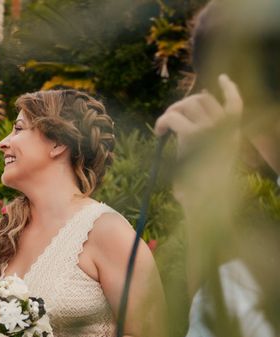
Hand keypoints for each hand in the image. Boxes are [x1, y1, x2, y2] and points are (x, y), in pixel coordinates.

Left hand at [154, 74, 243, 206]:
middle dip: (183, 104)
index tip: (221, 79)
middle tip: (170, 119)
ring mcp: (210, 129)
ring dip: (172, 111)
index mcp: (233, 135)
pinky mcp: (192, 135)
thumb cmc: (206, 189)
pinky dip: (163, 120)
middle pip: (202, 99)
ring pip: (186, 104)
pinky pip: (173, 117)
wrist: (205, 199)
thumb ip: (206, 142)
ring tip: (164, 129)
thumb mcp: (211, 162)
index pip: (236, 103)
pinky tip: (158, 130)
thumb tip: (192, 120)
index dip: (229, 88)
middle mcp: (225, 128)